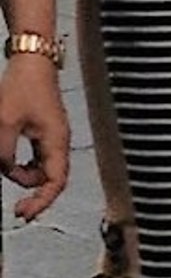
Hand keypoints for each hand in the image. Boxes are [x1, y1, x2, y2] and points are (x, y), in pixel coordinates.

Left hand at [0, 57, 69, 219]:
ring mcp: (51, 137)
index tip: (22, 214)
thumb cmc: (22, 87)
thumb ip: (3, 155)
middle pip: (50, 179)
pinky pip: (35, 159)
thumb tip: (4, 171)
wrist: (31, 62)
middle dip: (32, 193)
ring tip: (4, 167)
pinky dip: (22, 167)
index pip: (55, 182)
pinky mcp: (43, 131)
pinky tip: (10, 165)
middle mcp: (58, 141)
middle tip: (15, 208)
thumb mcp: (4, 123)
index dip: (41, 202)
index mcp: (56, 140)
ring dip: (23, 177)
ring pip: (41, 171)